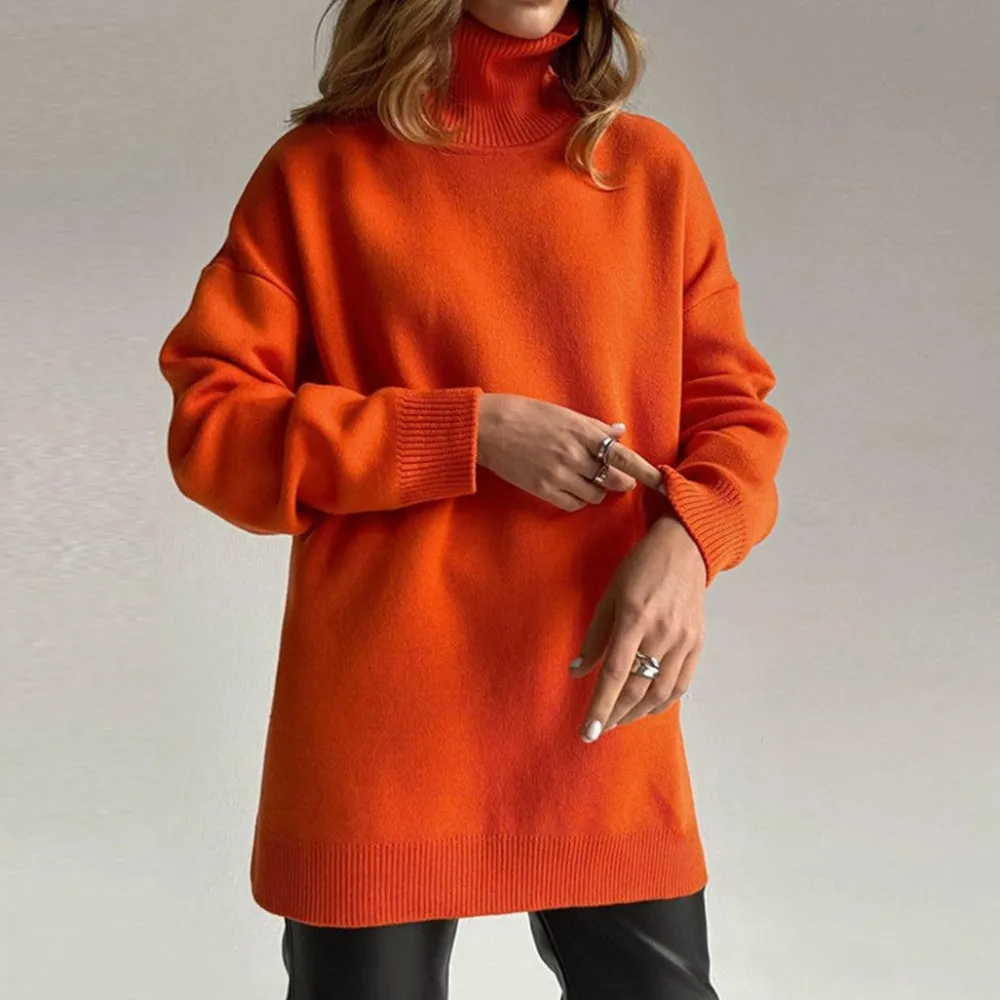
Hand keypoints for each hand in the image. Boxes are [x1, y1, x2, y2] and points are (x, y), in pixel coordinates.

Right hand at [476, 392, 646, 510]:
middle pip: (614, 479)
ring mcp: (559, 475)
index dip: (646, 471)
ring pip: (595, 495)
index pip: (623, 456)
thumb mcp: (564, 414)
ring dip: (597, 491)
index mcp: (582, 432)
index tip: (662, 481)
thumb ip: (594, 427)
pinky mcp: (544, 490)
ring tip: (587, 479)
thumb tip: (619, 432)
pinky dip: (579, 499)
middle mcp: (574, 455)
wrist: (490, 428)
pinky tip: (572, 488)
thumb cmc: (527, 414)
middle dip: (622, 482)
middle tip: (620, 480)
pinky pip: (574, 503)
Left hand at [569, 515, 707, 740]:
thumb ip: (595, 636)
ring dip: (637, 713)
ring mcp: (683, 640)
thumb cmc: (640, 568)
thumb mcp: (609, 596)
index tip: (587, 733)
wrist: (684, 549)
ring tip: (619, 720)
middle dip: (615, 716)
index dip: (599, 707)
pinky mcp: (697, 643)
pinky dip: (663, 701)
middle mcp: (661, 634)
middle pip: (637, 688)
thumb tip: (577, 672)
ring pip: (660, 692)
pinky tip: (647, 707)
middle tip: (598, 730)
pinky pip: (681, 684)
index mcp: (634, 619)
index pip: (613, 675)